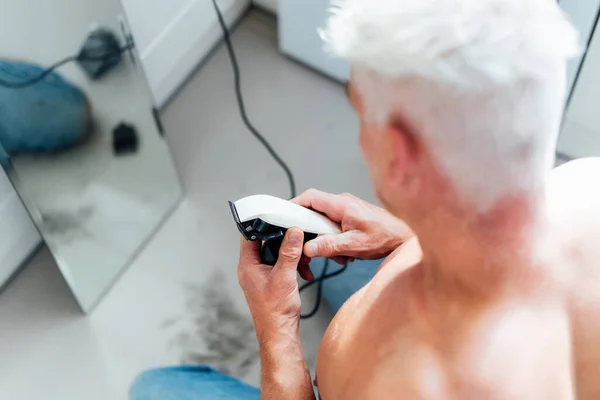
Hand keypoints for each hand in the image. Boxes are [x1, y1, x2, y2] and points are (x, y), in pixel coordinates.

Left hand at [238, 228, 309, 342]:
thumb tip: (293, 232)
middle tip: (297, 238)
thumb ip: (289, 252)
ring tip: (303, 261)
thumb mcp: (284, 277)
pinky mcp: (271, 281)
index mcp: (247, 265)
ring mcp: (261, 275)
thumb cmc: (275, 311)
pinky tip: (304, 271)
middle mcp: (252, 269)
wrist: (280, 333)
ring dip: (292, 255)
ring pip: (276, 254)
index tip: (276, 216)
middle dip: (284, 241)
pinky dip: (293, 265)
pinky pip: (281, 265)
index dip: (261, 224)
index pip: (249, 236)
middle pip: (265, 243)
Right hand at [293, 189, 412, 261]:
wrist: (406, 238)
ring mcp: (347, 209)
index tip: (285, 219)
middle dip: (310, 231)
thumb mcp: (355, 245)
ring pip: (323, 221)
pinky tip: (346, 254)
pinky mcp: (351, 217)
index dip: (294, 206)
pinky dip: (335, 241)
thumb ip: (330, 246)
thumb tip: (308, 248)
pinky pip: (333, 226)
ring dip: (325, 239)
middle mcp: (342, 203)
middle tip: (310, 246)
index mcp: (341, 205)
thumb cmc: (386, 238)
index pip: (309, 197)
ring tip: (338, 255)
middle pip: (313, 210)